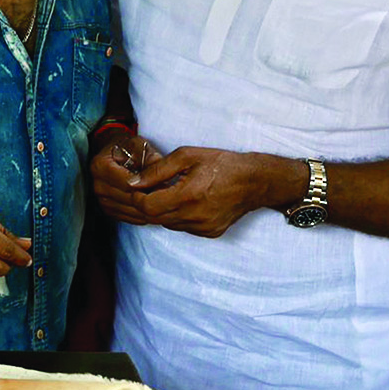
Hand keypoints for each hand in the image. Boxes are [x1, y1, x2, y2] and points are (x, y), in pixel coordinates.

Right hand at [89, 130, 166, 224]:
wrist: (114, 154)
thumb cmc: (126, 148)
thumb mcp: (139, 145)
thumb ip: (149, 157)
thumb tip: (161, 170)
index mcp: (101, 166)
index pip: (128, 184)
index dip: (149, 185)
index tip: (165, 183)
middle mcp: (97, 185)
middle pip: (129, 199)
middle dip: (151, 197)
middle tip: (169, 193)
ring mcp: (101, 199)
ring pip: (131, 211)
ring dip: (149, 209)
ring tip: (163, 200)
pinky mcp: (108, 210)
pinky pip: (129, 218)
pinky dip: (144, 215)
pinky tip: (154, 206)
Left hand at [125, 147, 303, 237]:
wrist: (256, 181)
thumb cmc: (222, 164)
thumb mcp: (187, 156)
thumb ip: (157, 170)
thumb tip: (133, 182)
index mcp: (189, 196)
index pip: (147, 207)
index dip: (137, 197)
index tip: (138, 186)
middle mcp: (196, 217)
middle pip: (154, 218)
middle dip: (147, 203)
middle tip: (151, 188)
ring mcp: (204, 228)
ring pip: (167, 224)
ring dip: (162, 210)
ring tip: (170, 192)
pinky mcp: (210, 233)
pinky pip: (183, 228)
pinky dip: (177, 216)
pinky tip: (186, 202)